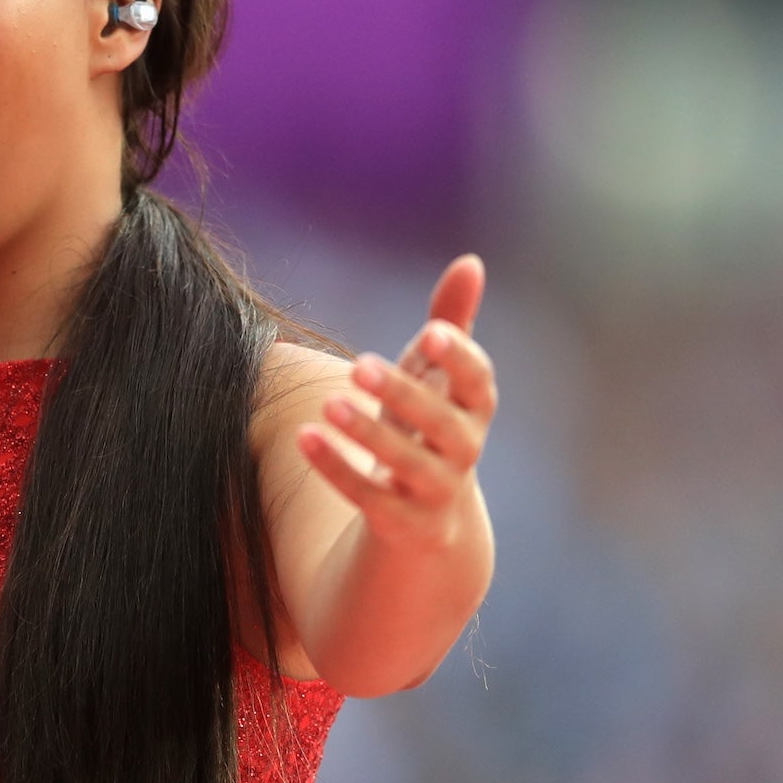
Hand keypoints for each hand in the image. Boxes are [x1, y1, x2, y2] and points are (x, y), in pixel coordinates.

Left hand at [297, 254, 497, 550]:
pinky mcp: (402, 521)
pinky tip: (303, 437)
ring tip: (328, 403)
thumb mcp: (437, 375)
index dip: (458, 359)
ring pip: (406, 463)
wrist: (428, 518)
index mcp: (475, 409)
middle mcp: (464, 451)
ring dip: (366, 434)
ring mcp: (436, 491)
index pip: (479, 382)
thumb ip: (452, 322)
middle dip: (402, 395)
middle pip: (442, 424)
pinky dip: (335, 467)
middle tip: (358, 365)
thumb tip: (471, 261)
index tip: (427, 332)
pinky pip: (368, 497)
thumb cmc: (428, 423)